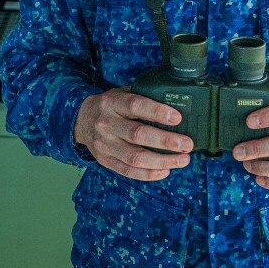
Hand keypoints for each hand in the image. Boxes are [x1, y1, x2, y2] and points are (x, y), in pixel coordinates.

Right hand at [74, 89, 193, 180]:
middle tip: (187, 144)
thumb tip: (175, 100)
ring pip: (135, 157)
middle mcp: (106, 124)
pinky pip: (128, 171)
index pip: (135, 105)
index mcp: (112, 103)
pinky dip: (149, 174)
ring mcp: (104, 144)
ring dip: (162, 161)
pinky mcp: (105, 161)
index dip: (157, 112)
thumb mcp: (121, 93)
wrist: (81, 121)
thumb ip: (142, 96)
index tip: (177, 118)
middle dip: (166, 141)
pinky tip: (166, 171)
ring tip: (183, 160)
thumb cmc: (110, 106)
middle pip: (138, 135)